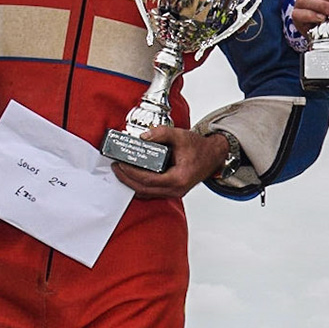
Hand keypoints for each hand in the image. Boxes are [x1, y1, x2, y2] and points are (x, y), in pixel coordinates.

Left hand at [111, 127, 229, 199]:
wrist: (213, 156)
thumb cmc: (200, 149)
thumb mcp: (181, 136)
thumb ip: (161, 134)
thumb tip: (144, 137)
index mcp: (178, 178)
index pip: (148, 180)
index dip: (131, 172)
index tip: (121, 163)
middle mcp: (176, 189)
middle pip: (144, 190)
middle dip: (126, 179)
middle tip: (116, 167)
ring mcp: (173, 192)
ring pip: (146, 193)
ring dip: (131, 183)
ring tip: (120, 171)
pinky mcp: (171, 190)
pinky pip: (151, 192)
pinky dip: (140, 185)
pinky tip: (132, 176)